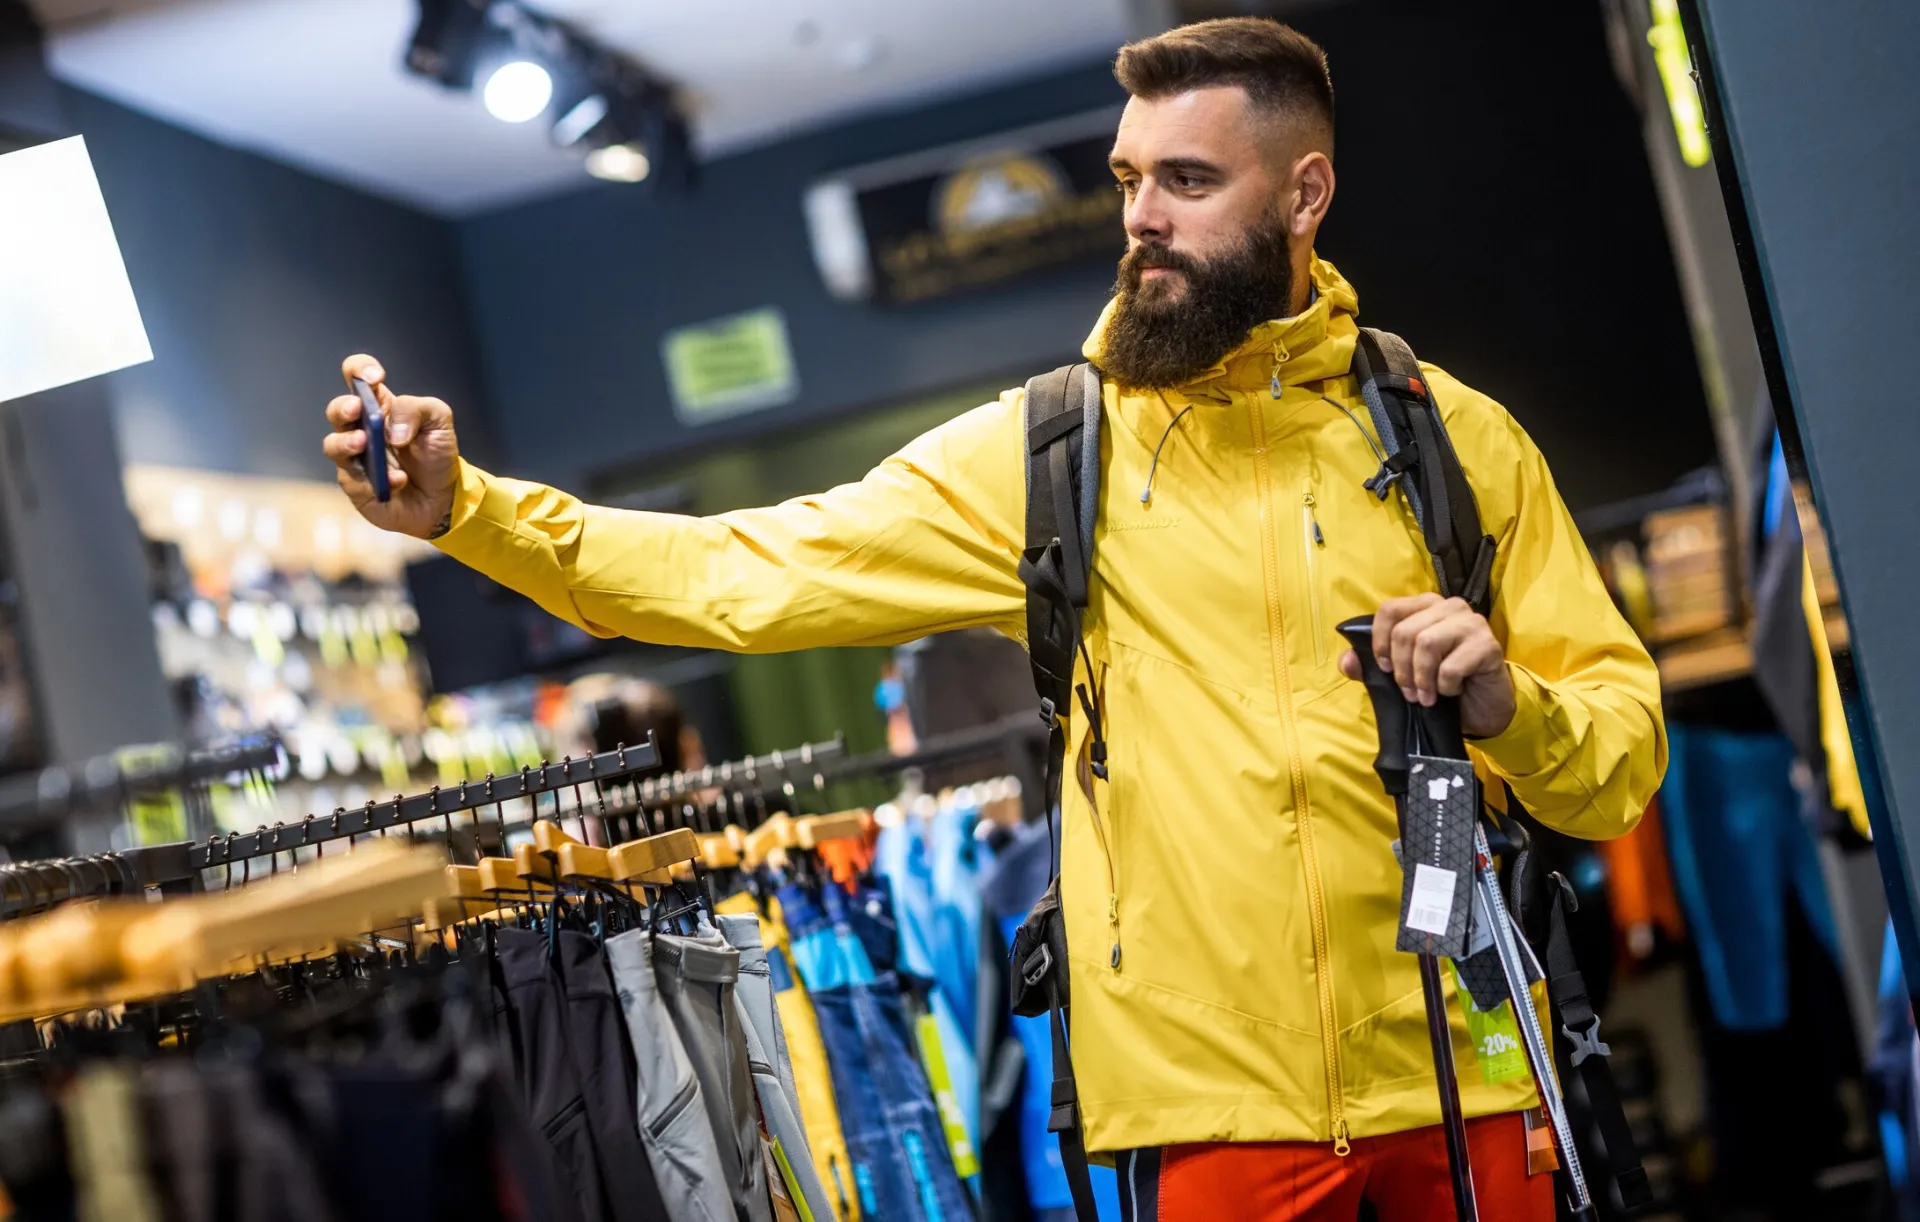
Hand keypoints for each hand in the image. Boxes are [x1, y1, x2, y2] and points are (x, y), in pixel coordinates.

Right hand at [321, 355, 459, 538]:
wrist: (444, 498)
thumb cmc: (437, 455)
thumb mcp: (439, 421)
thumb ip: (417, 410)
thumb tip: (392, 430)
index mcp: (379, 405)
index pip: (357, 376)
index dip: (359, 369)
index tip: (376, 377)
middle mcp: (361, 428)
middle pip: (337, 409)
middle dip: (342, 407)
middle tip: (356, 409)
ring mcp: (355, 458)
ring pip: (333, 445)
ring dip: (346, 443)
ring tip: (365, 444)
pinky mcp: (356, 485)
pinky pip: (355, 480)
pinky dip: (377, 479)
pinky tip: (398, 481)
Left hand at [1337, 594, 1515, 737]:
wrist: (1484, 707)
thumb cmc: (1442, 684)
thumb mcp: (1403, 675)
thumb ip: (1371, 667)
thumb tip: (1346, 662)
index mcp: (1425, 606)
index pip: (1389, 609)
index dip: (1379, 641)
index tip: (1383, 668)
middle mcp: (1449, 607)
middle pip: (1406, 631)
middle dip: (1401, 669)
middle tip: (1409, 693)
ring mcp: (1471, 622)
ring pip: (1427, 643)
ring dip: (1421, 678)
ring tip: (1426, 697)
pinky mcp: (1488, 645)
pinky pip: (1451, 667)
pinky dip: (1445, 686)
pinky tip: (1452, 691)